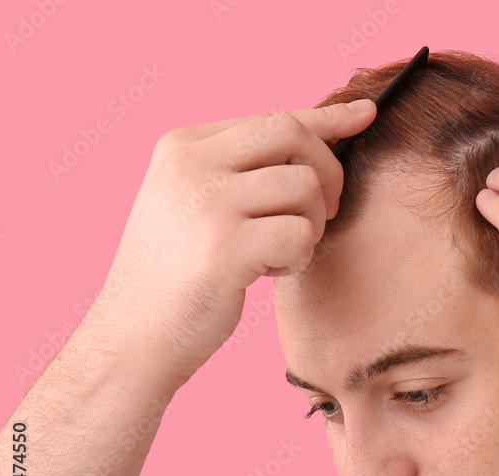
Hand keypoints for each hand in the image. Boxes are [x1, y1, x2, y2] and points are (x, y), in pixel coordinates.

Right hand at [87, 100, 376, 387]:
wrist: (133, 338)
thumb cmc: (176, 276)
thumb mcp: (193, 203)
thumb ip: (239, 169)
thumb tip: (316, 140)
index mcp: (182, 145)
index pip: (272, 116)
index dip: (327, 117)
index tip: (365, 114)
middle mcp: (190, 163)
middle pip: (294, 136)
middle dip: (328, 173)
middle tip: (323, 214)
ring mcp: (206, 202)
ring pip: (304, 186)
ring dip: (309, 225)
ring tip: (279, 253)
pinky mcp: (224, 246)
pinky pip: (300, 234)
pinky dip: (297, 257)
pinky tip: (268, 273)